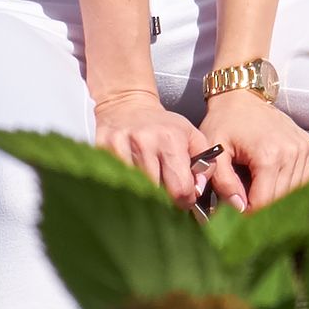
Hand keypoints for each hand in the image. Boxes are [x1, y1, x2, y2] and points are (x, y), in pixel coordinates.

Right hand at [92, 85, 220, 198]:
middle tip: (169, 199)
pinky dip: (125, 188)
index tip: (186, 200)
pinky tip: (131, 182)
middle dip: (166, 202)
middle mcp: (145, 144)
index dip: (186, 201)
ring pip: (136, 192)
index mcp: (171, 139)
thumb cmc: (163, 125)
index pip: (180, 188)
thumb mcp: (192, 135)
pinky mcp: (102, 151)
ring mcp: (121, 148)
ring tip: (150, 189)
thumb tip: (199, 189)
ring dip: (145, 196)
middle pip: (157, 194)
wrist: (126, 106)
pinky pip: (116, 183)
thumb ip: (206, 162)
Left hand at [197, 89, 308, 210]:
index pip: (264, 203)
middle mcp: (292, 152)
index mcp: (268, 155)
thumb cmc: (224, 123)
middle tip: (244, 206)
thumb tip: (240, 209)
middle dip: (261, 208)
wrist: (242, 96)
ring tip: (256, 191)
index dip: (248, 216)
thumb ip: (223, 183)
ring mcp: (304, 148)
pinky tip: (272, 181)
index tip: (235, 216)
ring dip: (276, 198)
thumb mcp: (214, 152)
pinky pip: (303, 179)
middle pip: (280, 200)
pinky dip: (288, 186)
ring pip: (294, 192)